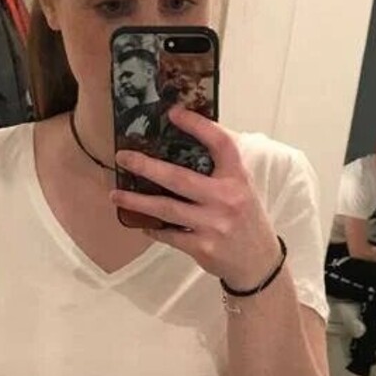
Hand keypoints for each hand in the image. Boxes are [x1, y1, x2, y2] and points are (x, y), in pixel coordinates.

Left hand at [112, 106, 280, 286]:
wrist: (259, 263)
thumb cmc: (246, 220)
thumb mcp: (243, 189)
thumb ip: (221, 171)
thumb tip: (184, 147)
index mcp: (237, 179)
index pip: (220, 144)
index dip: (198, 125)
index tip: (173, 113)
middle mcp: (226, 199)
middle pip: (178, 178)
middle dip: (146, 166)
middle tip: (122, 158)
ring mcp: (213, 225)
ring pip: (166, 208)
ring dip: (137, 201)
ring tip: (116, 194)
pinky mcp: (202, 247)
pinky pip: (169, 235)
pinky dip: (154, 229)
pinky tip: (142, 223)